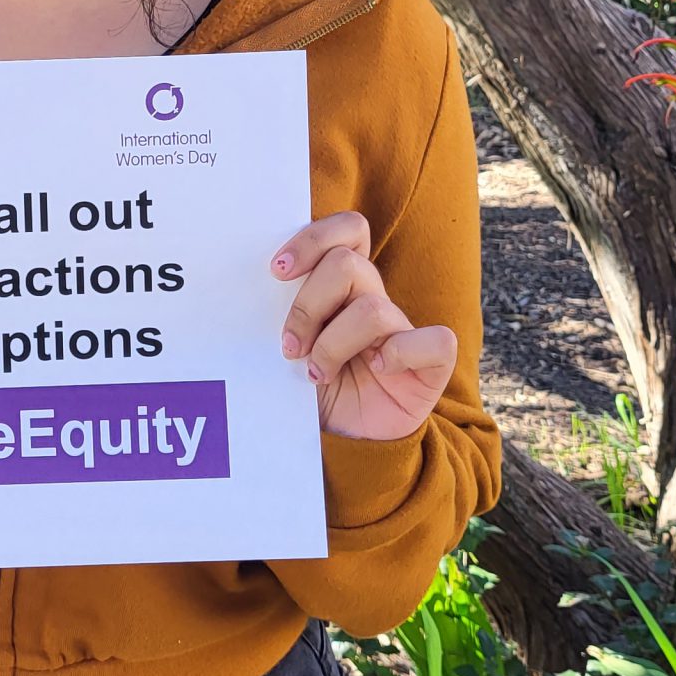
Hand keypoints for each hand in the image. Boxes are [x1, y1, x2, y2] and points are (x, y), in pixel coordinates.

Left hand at [271, 211, 456, 439]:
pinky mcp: (431, 362)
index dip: (313, 239)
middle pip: (347, 265)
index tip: (276, 271)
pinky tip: (378, 372)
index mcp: (344, 286)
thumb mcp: (289, 349)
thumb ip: (278, 315)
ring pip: (372, 309)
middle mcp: (374, 300)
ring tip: (317, 373)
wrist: (344, 445)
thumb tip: (242, 291)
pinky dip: (401, 354)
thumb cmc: (311, 391)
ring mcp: (403, 330)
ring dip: (334, 345)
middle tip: (289, 347)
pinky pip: (434, 341)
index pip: (347, 230)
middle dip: (308, 307)